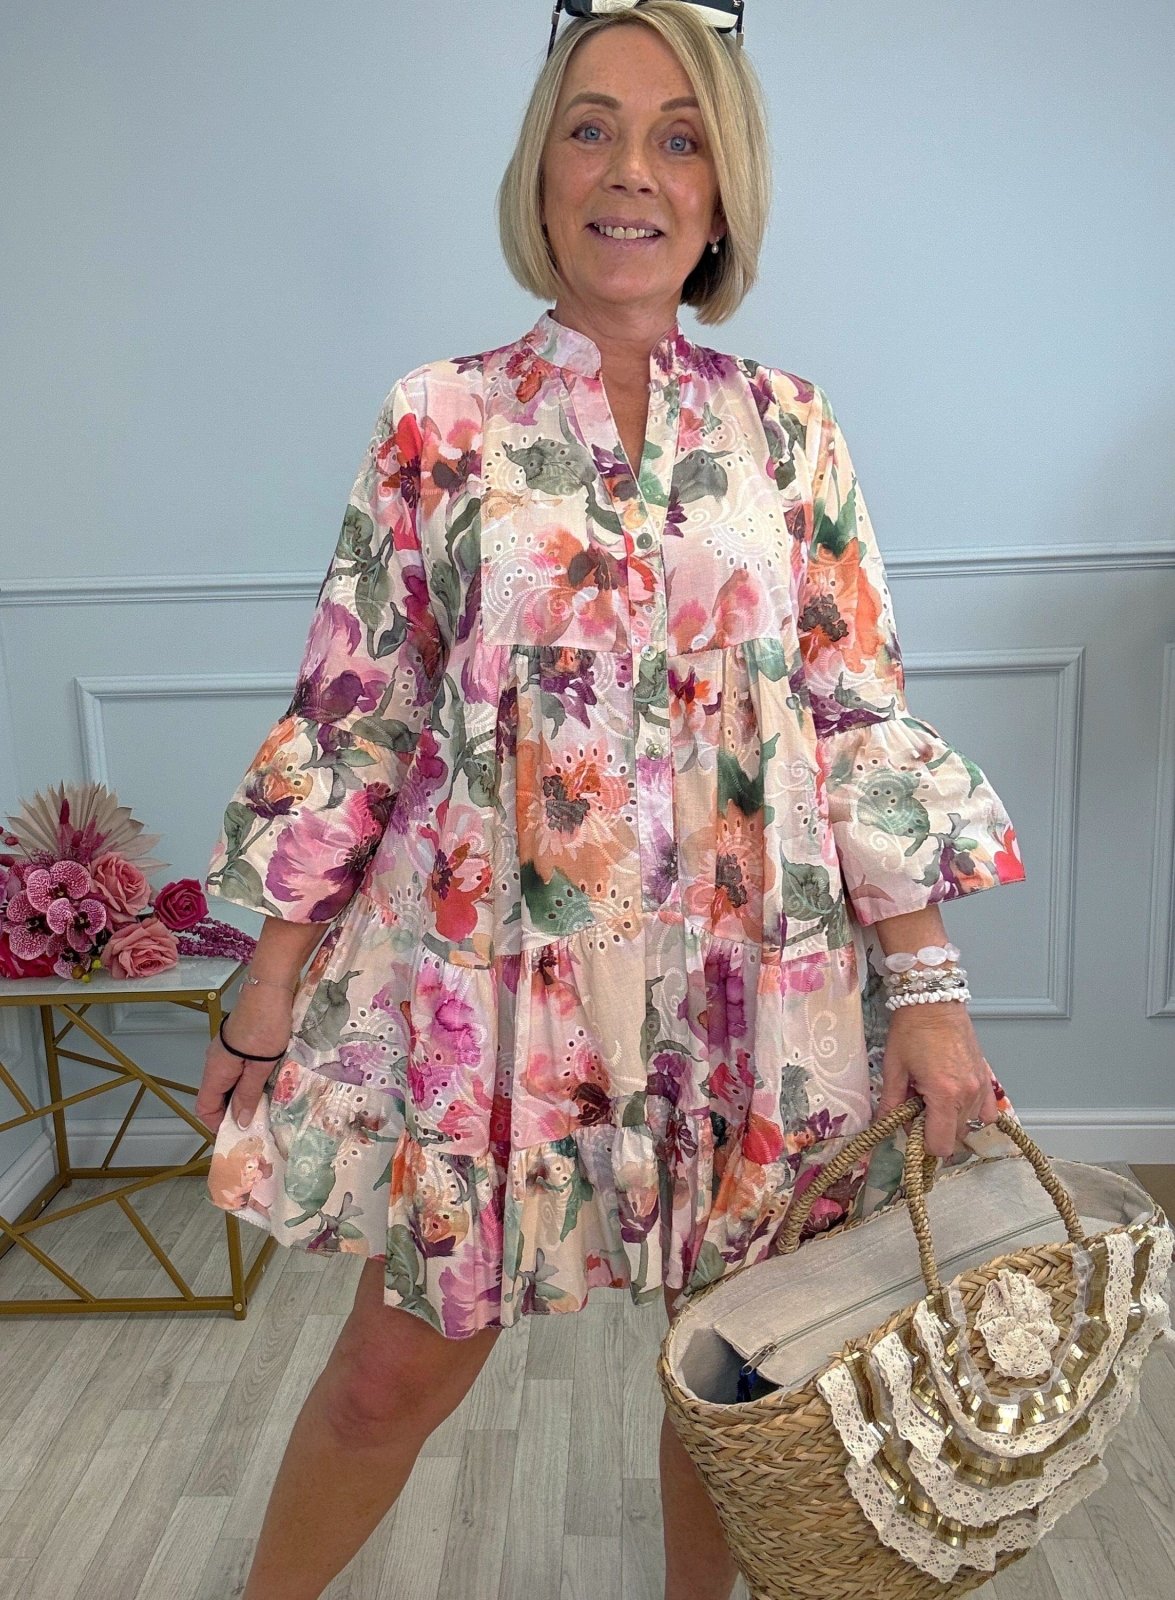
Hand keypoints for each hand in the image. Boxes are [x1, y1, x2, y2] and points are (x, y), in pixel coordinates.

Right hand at [194, 989, 291, 1135]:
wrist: (269, 989)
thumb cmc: (265, 1027)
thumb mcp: (260, 1065)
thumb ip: (248, 1093)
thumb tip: (238, 1122)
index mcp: (216, 1071)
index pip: (205, 1107)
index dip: (218, 1124)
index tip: (240, 1134)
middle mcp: (215, 1062)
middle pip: (216, 1097)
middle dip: (234, 1113)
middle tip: (258, 1124)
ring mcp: (226, 1052)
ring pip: (228, 1084)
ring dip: (243, 1097)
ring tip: (265, 1107)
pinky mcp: (237, 1043)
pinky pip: (237, 1070)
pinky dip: (248, 1082)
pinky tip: (267, 1085)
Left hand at [875, 1001, 997, 1159]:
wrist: (934, 1000)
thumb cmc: (911, 1030)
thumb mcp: (894, 1067)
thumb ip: (891, 1102)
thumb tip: (883, 1126)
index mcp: (944, 1095)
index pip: (940, 1145)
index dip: (922, 1145)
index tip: (910, 1129)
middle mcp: (968, 1095)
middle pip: (955, 1138)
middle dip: (934, 1132)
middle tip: (917, 1110)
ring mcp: (981, 1087)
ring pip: (969, 1126)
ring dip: (951, 1122)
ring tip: (933, 1100)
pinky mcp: (987, 1078)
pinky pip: (986, 1111)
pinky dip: (971, 1113)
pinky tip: (954, 1099)